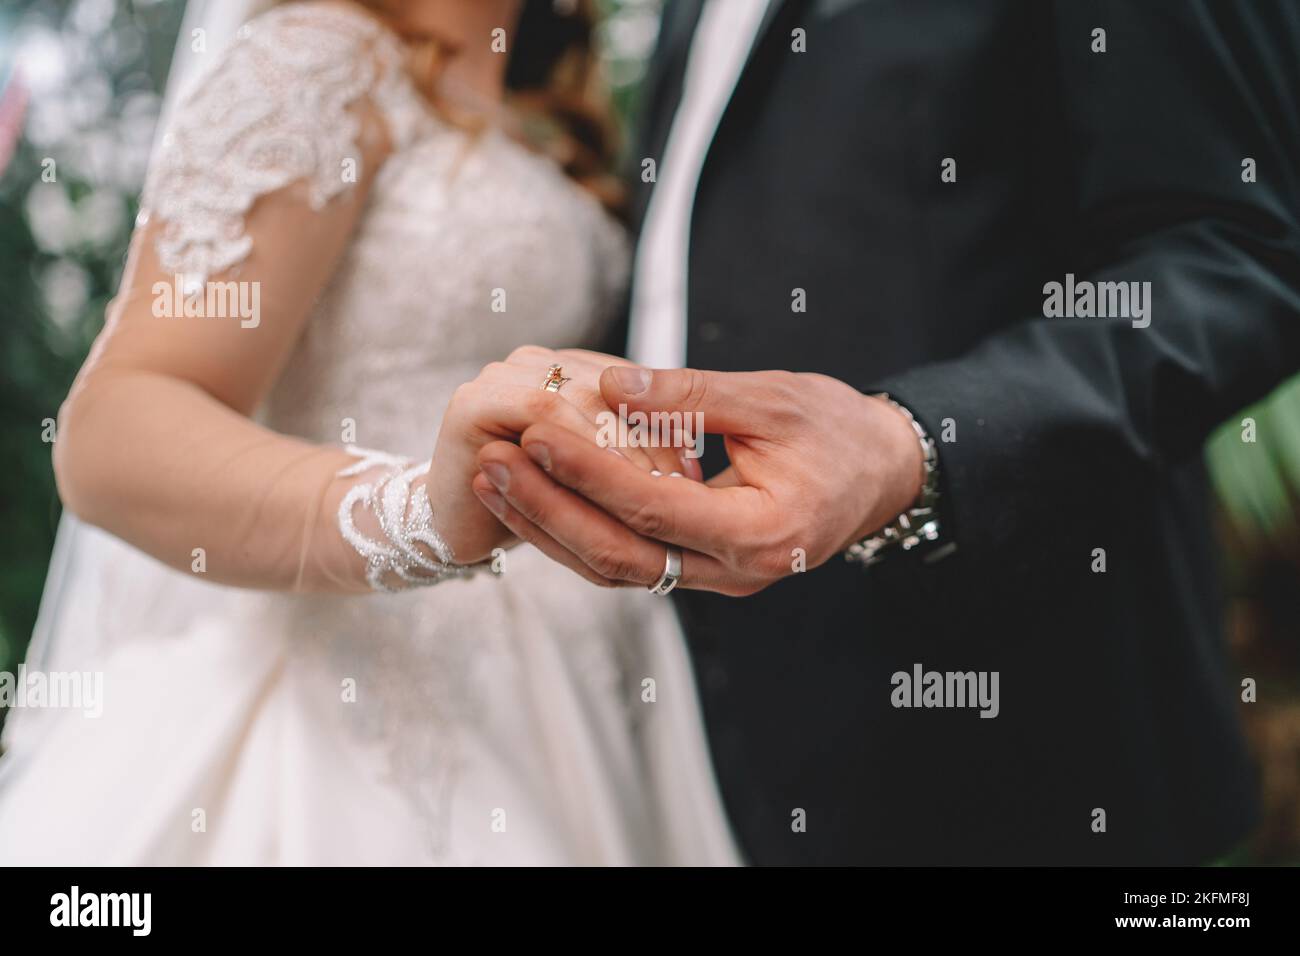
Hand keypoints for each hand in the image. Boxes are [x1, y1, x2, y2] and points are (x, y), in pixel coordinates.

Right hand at [426, 347, 693, 563]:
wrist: (458, 528)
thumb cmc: (538, 503)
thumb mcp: (601, 477)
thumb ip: (637, 451)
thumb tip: (700, 459)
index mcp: (568, 368)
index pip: (632, 383)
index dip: (668, 423)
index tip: (696, 470)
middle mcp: (534, 362)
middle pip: (610, 386)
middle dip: (650, 437)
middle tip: (685, 485)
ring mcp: (501, 376)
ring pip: (581, 398)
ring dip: (619, 446)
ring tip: (654, 491)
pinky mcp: (472, 402)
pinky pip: (540, 415)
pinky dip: (576, 447)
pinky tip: (606, 488)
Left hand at [471, 367, 924, 593]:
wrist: (884, 473)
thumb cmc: (839, 431)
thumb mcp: (773, 399)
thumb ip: (691, 396)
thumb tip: (609, 384)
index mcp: (761, 533)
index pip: (654, 508)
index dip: (589, 471)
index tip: (535, 431)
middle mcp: (736, 573)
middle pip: (622, 556)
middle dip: (550, 512)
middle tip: (490, 466)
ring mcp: (718, 580)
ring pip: (618, 569)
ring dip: (552, 528)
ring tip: (494, 481)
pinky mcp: (703, 571)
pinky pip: (631, 562)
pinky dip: (578, 534)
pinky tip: (535, 501)